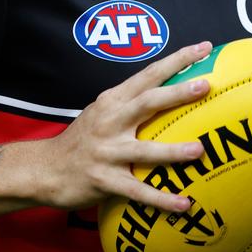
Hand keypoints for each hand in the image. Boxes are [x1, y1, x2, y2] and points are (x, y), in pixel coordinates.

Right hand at [40, 42, 213, 212]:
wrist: (45, 169)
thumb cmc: (82, 140)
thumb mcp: (101, 112)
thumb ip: (129, 103)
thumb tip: (172, 93)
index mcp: (112, 101)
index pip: (148, 74)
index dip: (177, 60)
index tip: (204, 48)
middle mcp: (110, 122)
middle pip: (148, 102)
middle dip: (177, 93)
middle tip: (205, 86)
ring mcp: (107, 151)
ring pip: (145, 150)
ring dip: (173, 151)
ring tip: (200, 150)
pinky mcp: (105, 180)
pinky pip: (138, 191)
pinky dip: (162, 199)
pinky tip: (184, 204)